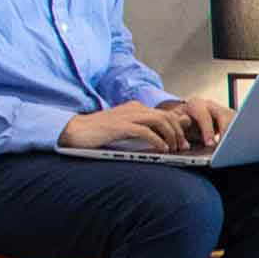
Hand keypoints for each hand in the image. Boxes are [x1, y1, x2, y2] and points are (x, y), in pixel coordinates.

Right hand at [59, 102, 187, 150]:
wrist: (75, 131)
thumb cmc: (99, 133)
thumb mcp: (125, 130)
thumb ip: (144, 130)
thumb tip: (165, 136)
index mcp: (136, 108)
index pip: (165, 114)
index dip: (178, 127)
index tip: (183, 142)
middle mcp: (134, 108)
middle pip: (166, 116)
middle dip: (178, 132)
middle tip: (183, 147)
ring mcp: (127, 116)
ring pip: (159, 121)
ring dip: (170, 135)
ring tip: (174, 149)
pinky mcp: (120, 126)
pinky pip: (145, 131)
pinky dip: (157, 140)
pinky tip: (161, 149)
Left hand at [154, 97, 230, 147]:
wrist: (185, 118)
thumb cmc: (181, 122)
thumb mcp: (176, 123)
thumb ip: (179, 123)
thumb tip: (184, 121)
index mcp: (196, 104)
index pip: (204, 116)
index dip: (207, 131)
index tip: (210, 144)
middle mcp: (210, 104)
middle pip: (223, 115)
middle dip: (225, 131)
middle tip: (224, 146)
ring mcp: (220, 109)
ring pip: (232, 118)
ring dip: (232, 131)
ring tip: (230, 145)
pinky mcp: (228, 116)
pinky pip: (236, 123)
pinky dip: (234, 133)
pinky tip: (232, 143)